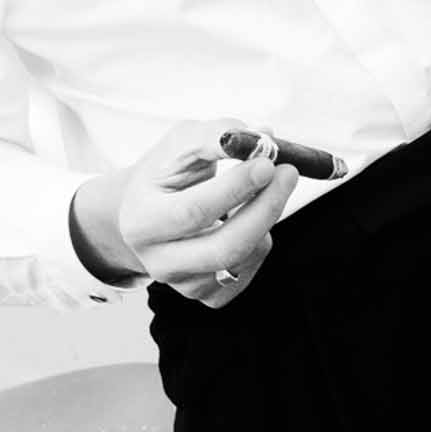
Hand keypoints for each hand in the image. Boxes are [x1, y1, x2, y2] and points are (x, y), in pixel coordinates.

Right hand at [70, 120, 299, 306]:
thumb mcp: (180, 143)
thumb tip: (261, 137)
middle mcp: (158, 261)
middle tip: (288, 172)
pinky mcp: (207, 295)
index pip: (194, 210)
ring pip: (243, 258)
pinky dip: (259, 239)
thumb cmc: (166, 172)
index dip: (235, 187)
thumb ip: (215, 135)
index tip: (268, 161)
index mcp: (142, 221)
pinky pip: (248, 271)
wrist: (148, 211)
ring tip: (261, 187)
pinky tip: (246, 217)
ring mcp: (183, 284)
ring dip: (265, 217)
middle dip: (265, 207)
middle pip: (224, 247)